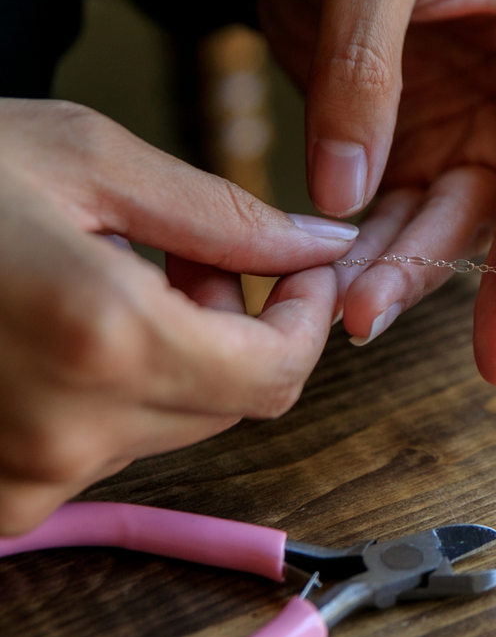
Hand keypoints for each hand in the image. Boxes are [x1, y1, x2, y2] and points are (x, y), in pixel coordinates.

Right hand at [0, 99, 360, 533]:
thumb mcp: (85, 158)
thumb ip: (226, 217)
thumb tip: (324, 245)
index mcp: (103, 341)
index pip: (278, 373)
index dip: (307, 318)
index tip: (303, 268)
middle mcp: (69, 432)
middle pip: (235, 403)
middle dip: (242, 328)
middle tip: (192, 255)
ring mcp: (26, 478)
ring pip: (177, 424)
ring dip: (181, 356)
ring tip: (118, 277)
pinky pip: (111, 445)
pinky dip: (124, 390)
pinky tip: (75, 327)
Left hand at [257, 0, 495, 391]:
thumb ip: (363, 68)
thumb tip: (349, 188)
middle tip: (493, 358)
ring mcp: (489, 139)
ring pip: (467, 232)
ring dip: (421, 279)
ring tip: (366, 316)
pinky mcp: (432, 160)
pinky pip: (411, 225)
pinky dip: (382, 261)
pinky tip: (352, 293)